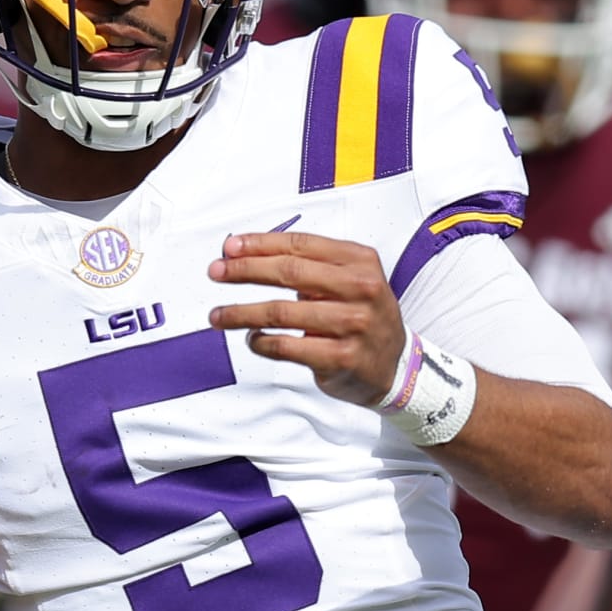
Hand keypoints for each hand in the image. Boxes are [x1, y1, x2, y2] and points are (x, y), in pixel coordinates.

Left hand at [208, 231, 403, 406]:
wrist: (394, 365)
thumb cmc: (361, 316)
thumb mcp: (349, 279)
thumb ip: (309, 264)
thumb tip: (247, 253)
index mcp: (360, 261)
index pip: (301, 245)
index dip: (260, 244)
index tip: (230, 248)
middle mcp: (360, 289)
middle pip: (289, 272)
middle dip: (245, 270)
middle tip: (216, 272)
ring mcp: (353, 324)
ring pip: (281, 312)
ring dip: (241, 313)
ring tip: (219, 315)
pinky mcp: (341, 358)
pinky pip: (287, 347)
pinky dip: (261, 342)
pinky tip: (252, 339)